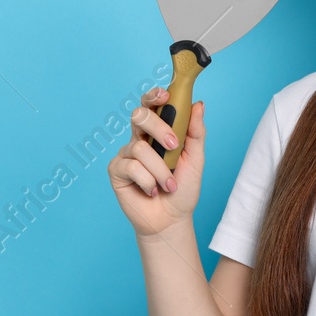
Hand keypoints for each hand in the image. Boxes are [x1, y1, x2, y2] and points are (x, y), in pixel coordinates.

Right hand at [108, 87, 205, 236]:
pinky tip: (152, 190)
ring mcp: (126, 154)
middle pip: (140, 116)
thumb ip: (195, 132)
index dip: (154, 96)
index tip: (165, 95)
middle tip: (174, 146)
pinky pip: (131, 167)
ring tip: (169, 185)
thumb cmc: (183, 189)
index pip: (152, 106)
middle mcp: (140, 139)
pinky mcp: (116, 170)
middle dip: (158, 128)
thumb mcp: (195, 159)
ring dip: (160, 170)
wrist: (171, 219)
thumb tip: (198, 104)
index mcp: (158, 132)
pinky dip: (148, 181)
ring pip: (140, 148)